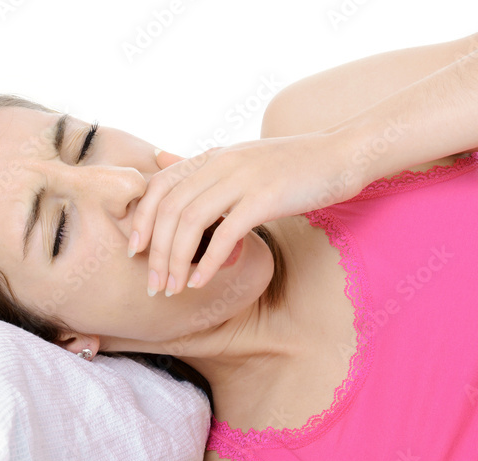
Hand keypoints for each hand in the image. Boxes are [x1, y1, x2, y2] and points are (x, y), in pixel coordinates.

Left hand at [131, 129, 366, 295]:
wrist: (342, 154)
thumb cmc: (294, 164)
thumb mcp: (242, 158)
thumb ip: (203, 165)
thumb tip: (162, 159)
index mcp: (213, 156)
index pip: (159, 185)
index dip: (142, 220)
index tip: (136, 251)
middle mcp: (221, 163)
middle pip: (170, 209)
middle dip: (156, 251)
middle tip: (153, 284)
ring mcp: (242, 179)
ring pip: (190, 221)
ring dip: (176, 261)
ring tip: (173, 289)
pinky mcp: (265, 197)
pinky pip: (225, 233)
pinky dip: (208, 262)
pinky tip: (202, 283)